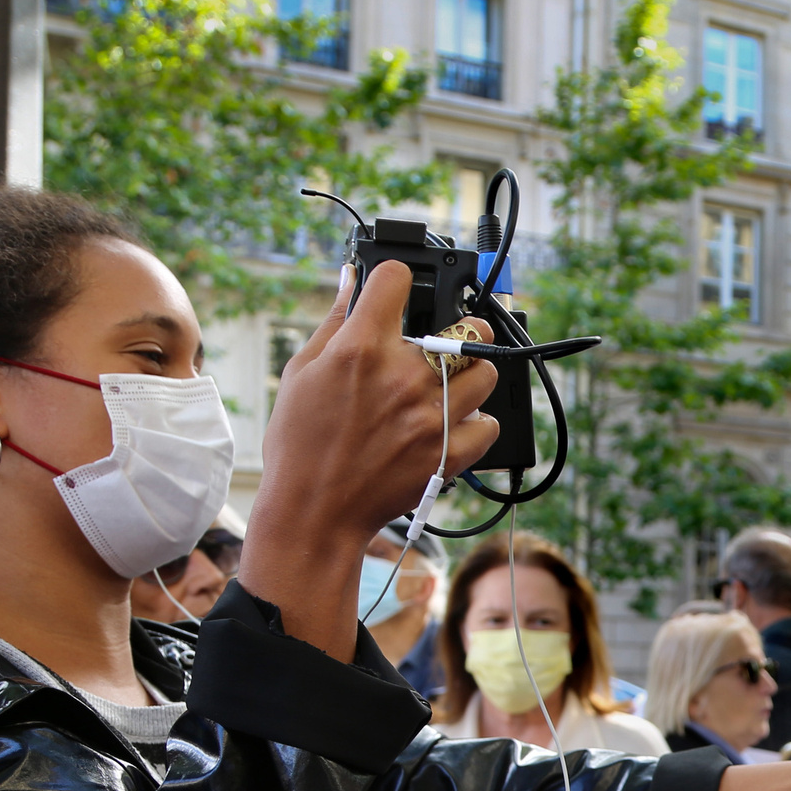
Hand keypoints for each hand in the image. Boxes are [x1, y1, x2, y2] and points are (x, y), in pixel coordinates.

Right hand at [241, 261, 501, 656]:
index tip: (395, 291)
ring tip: (452, 386)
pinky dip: (478, 424)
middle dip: (458, 331)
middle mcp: (403, 376)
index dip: (395, 280)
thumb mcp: (302, 373)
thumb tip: (351, 280)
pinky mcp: (449, 453)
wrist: (314, 512)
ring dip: (473, 375)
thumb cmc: (300, 445)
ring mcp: (431, 416)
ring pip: (486, 373)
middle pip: (464, 327)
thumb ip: (334, 322)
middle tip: (445, 345)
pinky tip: (454, 425)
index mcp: (361, 348)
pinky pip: (490, 424)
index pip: (397, 278)